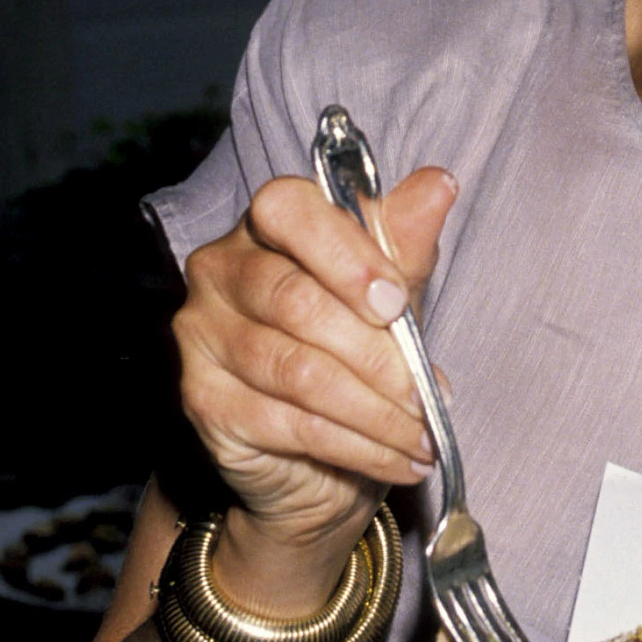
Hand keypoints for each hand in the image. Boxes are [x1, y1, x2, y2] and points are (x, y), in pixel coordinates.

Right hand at [173, 167, 457, 560]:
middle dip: (377, 354)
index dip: (345, 255)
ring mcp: (203, 336)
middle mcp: (219, 270)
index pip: (288, 209)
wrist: (314, 457)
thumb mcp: (389, 292)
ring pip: (298, 371)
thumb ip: (404, 242)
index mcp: (265, 225)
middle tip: (427, 393)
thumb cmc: (352, 353)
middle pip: (296, 301)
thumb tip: (439, 183)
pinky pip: (291, 423)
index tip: (396, 303)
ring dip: (375, 412)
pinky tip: (396, 458)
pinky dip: (358, 445)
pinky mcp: (204, 402)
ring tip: (422, 434)